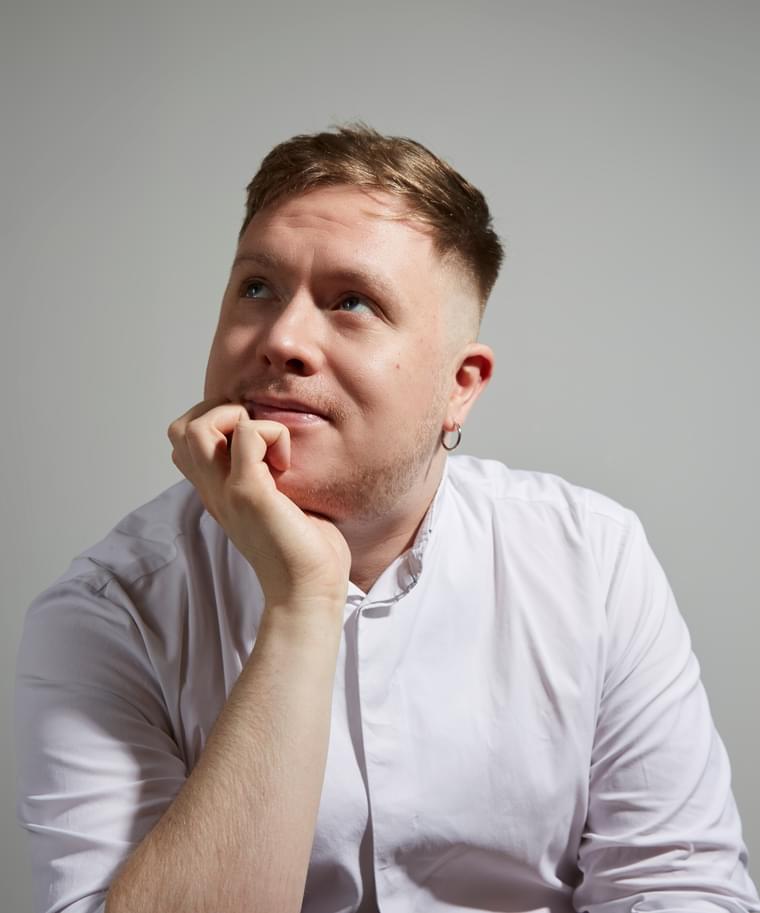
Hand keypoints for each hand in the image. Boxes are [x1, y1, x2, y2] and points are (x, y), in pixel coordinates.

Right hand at [167, 397, 350, 612]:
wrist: (309, 591)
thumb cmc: (304, 550)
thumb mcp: (277, 502)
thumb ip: (268, 473)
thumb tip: (282, 445)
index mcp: (216, 492)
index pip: (183, 442)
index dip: (214, 422)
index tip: (253, 441)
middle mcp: (212, 491)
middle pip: (179, 430)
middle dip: (218, 412)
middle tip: (256, 435)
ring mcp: (226, 492)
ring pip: (198, 428)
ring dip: (236, 418)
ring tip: (266, 444)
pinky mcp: (249, 494)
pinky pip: (248, 435)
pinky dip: (272, 433)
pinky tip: (287, 463)